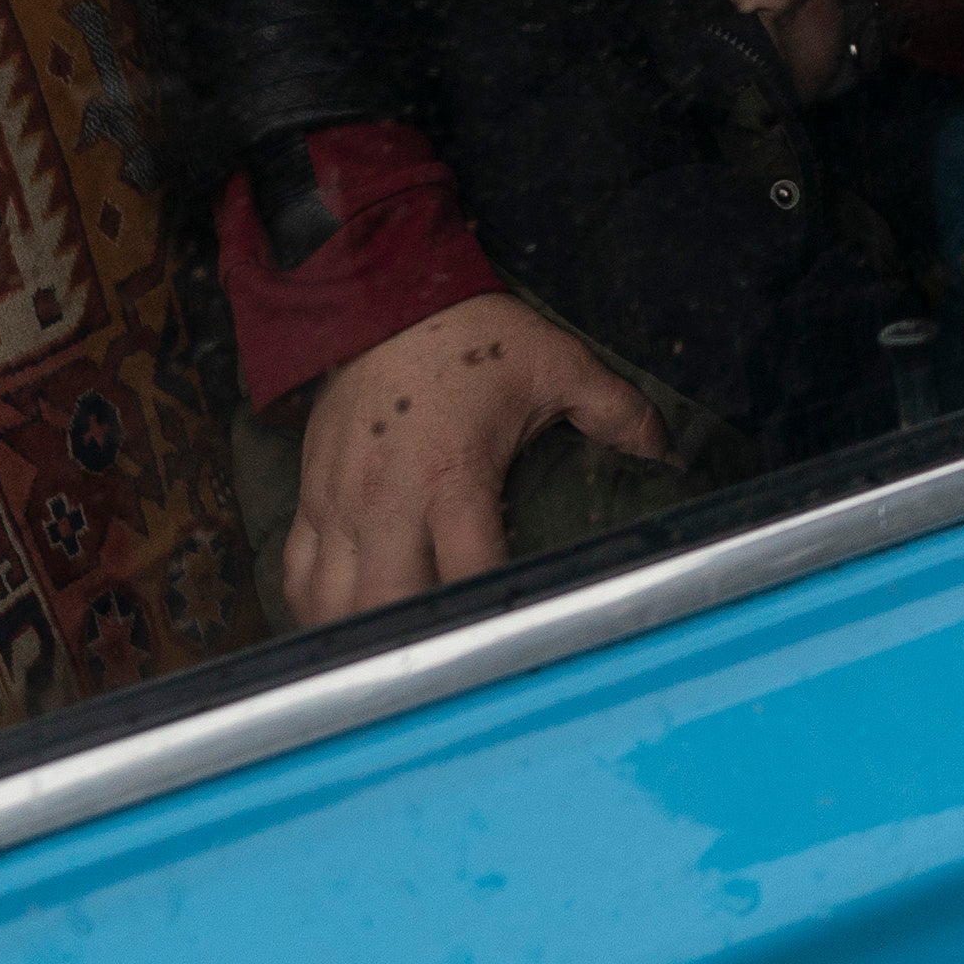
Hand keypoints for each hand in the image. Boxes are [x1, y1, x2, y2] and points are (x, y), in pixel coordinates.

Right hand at [280, 296, 664, 625]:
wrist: (383, 296)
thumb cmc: (474, 338)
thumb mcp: (558, 365)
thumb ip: (616, 412)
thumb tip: (666, 452)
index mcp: (454, 476)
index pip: (471, 573)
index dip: (496, 616)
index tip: (520, 638)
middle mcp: (389, 500)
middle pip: (390, 606)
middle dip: (421, 646)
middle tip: (455, 667)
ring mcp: (340, 503)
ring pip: (331, 605)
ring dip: (363, 638)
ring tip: (400, 659)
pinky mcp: (309, 497)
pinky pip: (297, 575)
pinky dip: (318, 609)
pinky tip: (349, 626)